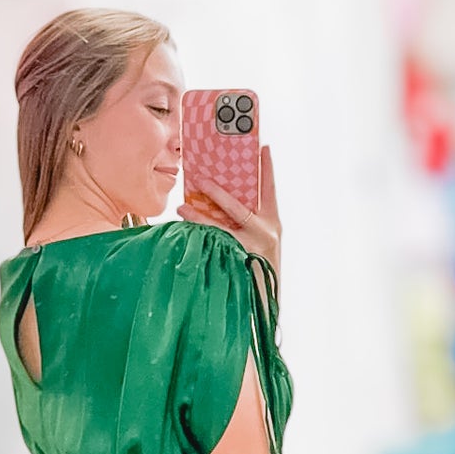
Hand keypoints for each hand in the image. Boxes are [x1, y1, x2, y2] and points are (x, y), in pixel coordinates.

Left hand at [178, 143, 281, 284]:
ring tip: (182, 208)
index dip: (267, 169)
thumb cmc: (260, 269)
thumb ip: (248, 222)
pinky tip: (184, 234)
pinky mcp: (235, 265)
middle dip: (217, 193)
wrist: (266, 306)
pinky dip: (199, 240)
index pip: (270, 191)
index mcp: (272, 225)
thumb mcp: (262, 242)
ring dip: (199, 218)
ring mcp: (250, 251)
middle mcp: (264, 235)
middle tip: (200, 180)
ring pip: (220, 230)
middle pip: (238, 209)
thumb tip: (220, 200)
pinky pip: (213, 248)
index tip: (263, 147)